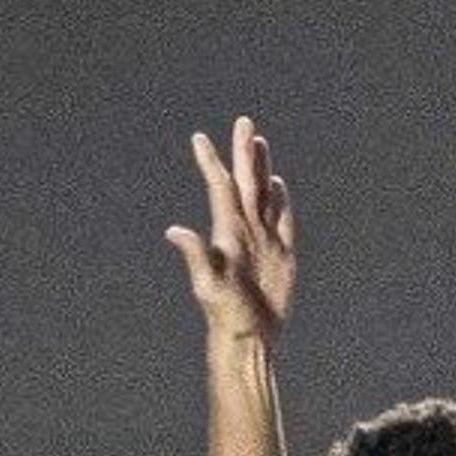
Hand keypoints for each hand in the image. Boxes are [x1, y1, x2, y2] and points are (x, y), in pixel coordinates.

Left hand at [164, 117, 295, 342]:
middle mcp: (244, 230)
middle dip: (243, 152)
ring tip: (259, 142)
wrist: (248, 335)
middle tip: (244, 121)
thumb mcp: (208, 283)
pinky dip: (281, 201)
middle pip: (245, 182)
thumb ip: (195, 255)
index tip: (200, 138)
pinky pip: (282, 220)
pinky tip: (278, 185)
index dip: (211, 162)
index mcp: (228, 231)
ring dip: (262, 168)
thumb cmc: (225, 312)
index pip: (220, 188)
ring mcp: (264, 240)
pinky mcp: (281, 254)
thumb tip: (173, 231)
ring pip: (263, 195)